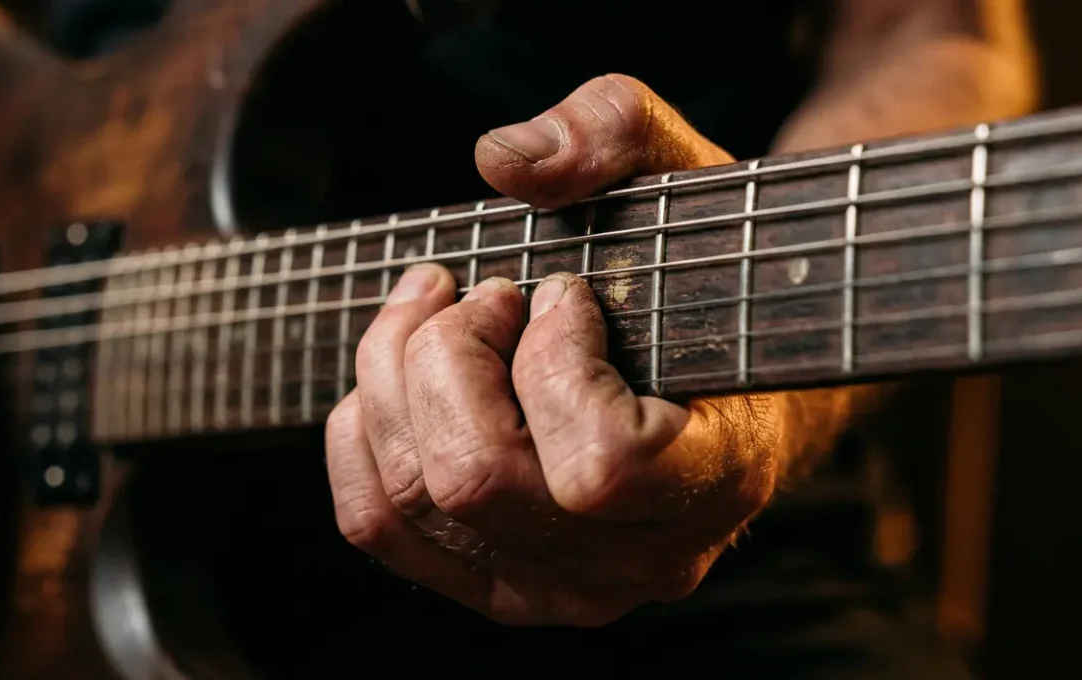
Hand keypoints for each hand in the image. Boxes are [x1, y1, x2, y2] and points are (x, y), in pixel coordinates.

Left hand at [326, 75, 783, 625]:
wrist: (716, 375)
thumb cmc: (701, 274)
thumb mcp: (680, 173)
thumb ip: (612, 134)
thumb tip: (502, 161)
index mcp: (721, 477)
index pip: (601, 465)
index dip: (555, 360)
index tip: (563, 293)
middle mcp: (640, 559)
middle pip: (475, 477)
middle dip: (451, 353)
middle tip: (485, 292)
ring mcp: (561, 587)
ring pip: (414, 498)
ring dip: (395, 375)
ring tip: (436, 310)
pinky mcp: (494, 582)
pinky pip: (377, 525)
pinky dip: (360, 434)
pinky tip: (399, 374)